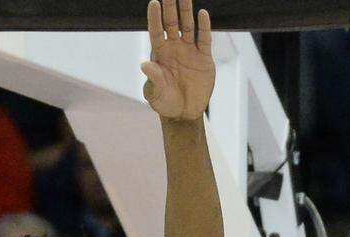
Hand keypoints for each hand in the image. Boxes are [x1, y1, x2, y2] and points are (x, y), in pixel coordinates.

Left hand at [141, 0, 214, 120]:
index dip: (155, 18)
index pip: (156, 32)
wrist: (184, 112)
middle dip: (170, 8)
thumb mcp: (156, 92)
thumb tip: (145, 64)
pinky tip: (203, 14)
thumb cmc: (164, 102)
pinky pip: (204, 39)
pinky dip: (204, 27)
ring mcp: (189, 51)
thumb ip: (153, 78)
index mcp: (159, 56)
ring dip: (187, 12)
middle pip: (171, 24)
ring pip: (188, 26)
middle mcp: (174, 49)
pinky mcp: (204, 58)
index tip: (154, 2)